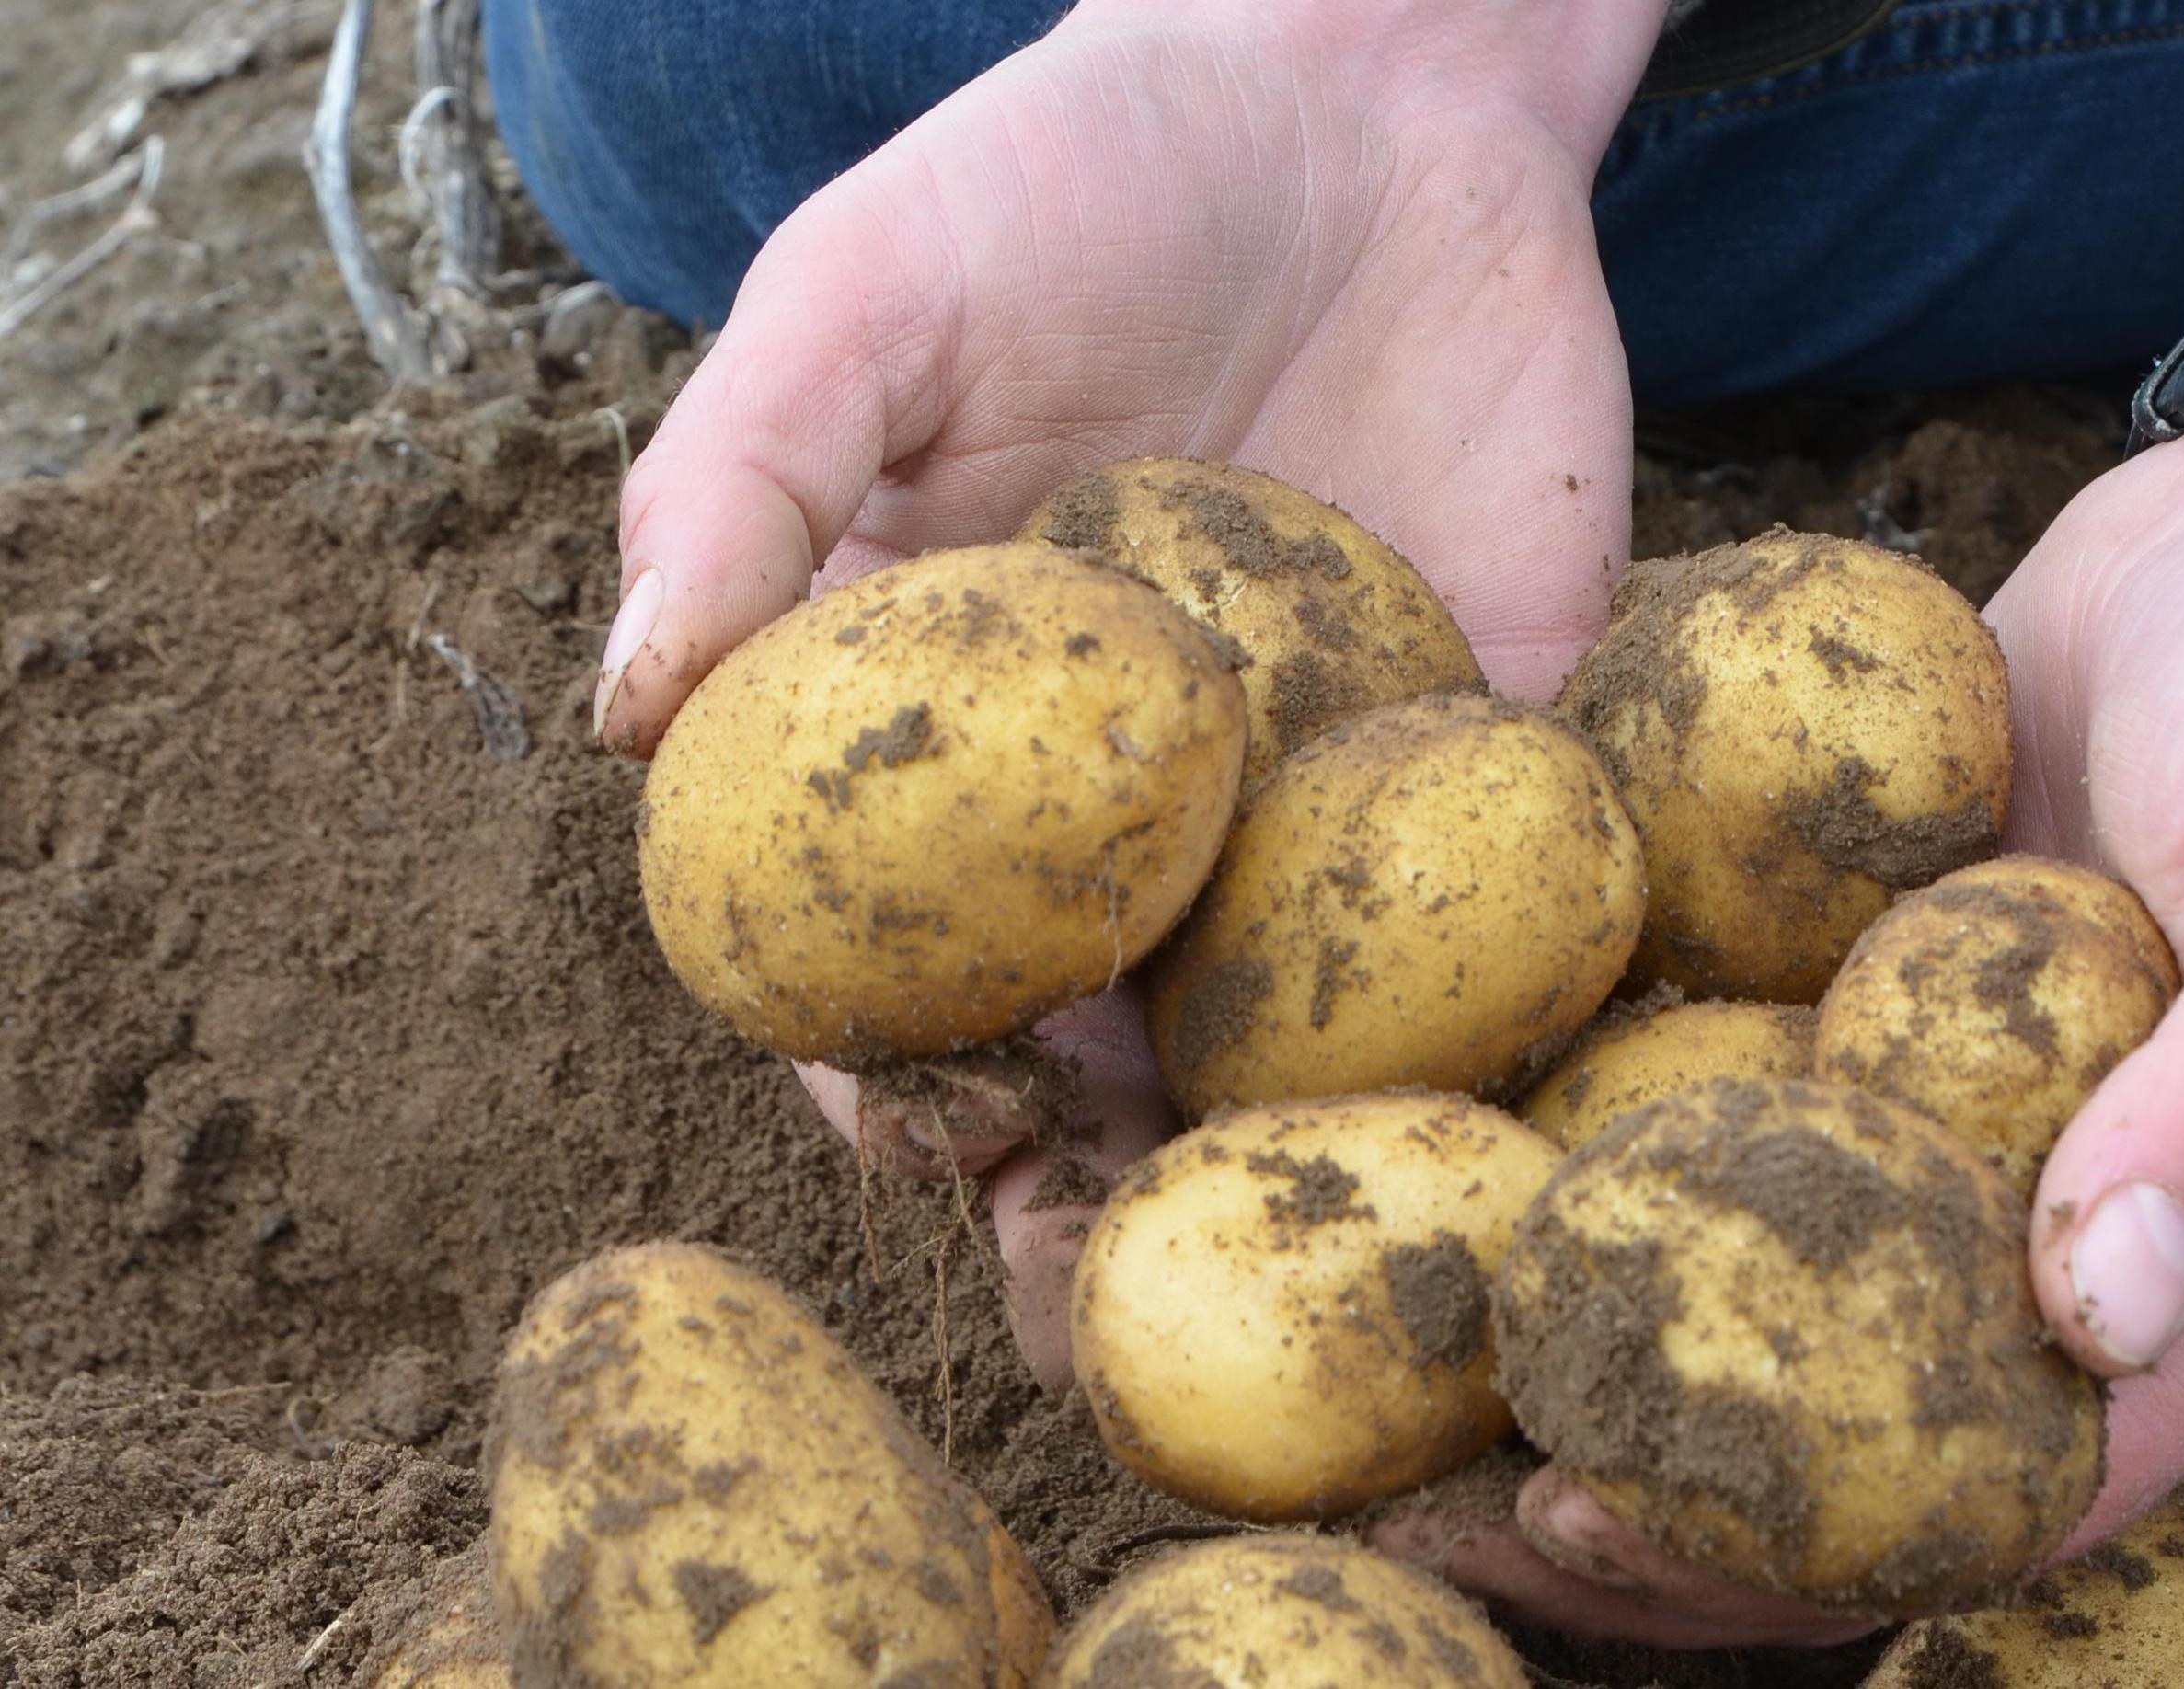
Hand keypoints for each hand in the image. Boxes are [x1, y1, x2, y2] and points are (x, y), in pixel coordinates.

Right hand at [592, 0, 1663, 1384]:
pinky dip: (1492, 1016)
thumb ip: (741, 488)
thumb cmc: (1070, 171)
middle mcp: (1130, 798)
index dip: (882, 1060)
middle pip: (1089, 1035)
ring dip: (1269, 1152)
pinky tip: (1483, 1105)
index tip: (905, 1132)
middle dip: (1079, 1175)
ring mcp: (1316, 784)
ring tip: (1267, 1244)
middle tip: (1095, 1273)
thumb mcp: (868, 297)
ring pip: (1284, 1022)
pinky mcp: (1498, 741)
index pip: (895, 943)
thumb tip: (619, 717)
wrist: (1371, 83)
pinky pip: (1493, 908)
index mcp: (955, 728)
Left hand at [1415, 428, 2183, 1642]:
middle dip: (1645, 1496)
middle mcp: (2086, 1270)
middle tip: (1423, 1492)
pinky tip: (1441, 1167)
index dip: (1790, 1552)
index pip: (2003, 1497)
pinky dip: (1606, 1175)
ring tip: (1391, 1377)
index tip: (1580, 1525)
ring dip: (1595, 1357)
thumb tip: (2103, 1317)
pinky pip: (1736, 1139)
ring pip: (1769, 1316)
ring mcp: (1971, 1157)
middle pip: (1850, 1452)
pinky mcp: (1881, 1044)